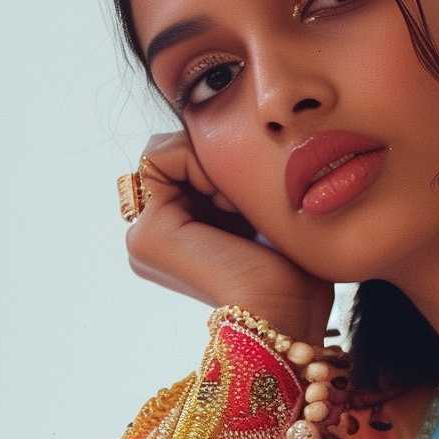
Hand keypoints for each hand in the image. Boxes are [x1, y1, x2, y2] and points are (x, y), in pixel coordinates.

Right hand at [126, 130, 333, 347]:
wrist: (288, 312)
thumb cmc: (293, 271)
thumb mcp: (261, 209)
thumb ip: (234, 177)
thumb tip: (215, 126)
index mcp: (179, 232)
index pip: (187, 158)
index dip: (221, 162)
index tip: (253, 199)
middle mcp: (155, 235)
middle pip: (177, 154)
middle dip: (215, 163)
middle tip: (247, 205)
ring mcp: (145, 236)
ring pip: (169, 151)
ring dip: (210, 166)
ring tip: (240, 209)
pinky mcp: (148, 234)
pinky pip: (161, 157)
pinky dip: (200, 164)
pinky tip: (229, 205)